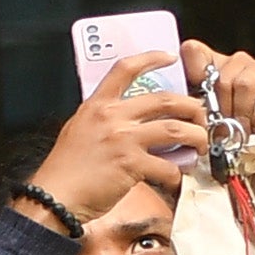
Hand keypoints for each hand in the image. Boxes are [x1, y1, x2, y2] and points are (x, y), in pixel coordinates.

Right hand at [19, 51, 215, 228]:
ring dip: (196, 137)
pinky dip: (177, 173)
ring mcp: (123, 139)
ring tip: (200, 145)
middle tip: (200, 115)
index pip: (126, 69)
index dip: (151, 58)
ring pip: (176, 129)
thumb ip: (102, 119)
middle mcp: (112, 117)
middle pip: (165, 99)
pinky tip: (176, 176)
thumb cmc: (65, 170)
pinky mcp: (132, 165)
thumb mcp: (78, 130)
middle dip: (192, 106)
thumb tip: (128, 120)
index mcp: (97, 105)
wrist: (55, 197)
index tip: (169, 57)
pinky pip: (168, 166)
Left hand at [187, 42, 254, 140]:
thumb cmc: (243, 130)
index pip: (194, 52)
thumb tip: (186, 116)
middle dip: (223, 111)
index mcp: (216, 68)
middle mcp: (239, 62)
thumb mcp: (213, 123)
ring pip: (244, 85)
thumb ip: (198, 111)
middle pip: (221, 79)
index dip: (191, 69)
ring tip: (245, 131)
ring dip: (243, 116)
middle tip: (227, 130)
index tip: (195, 96)